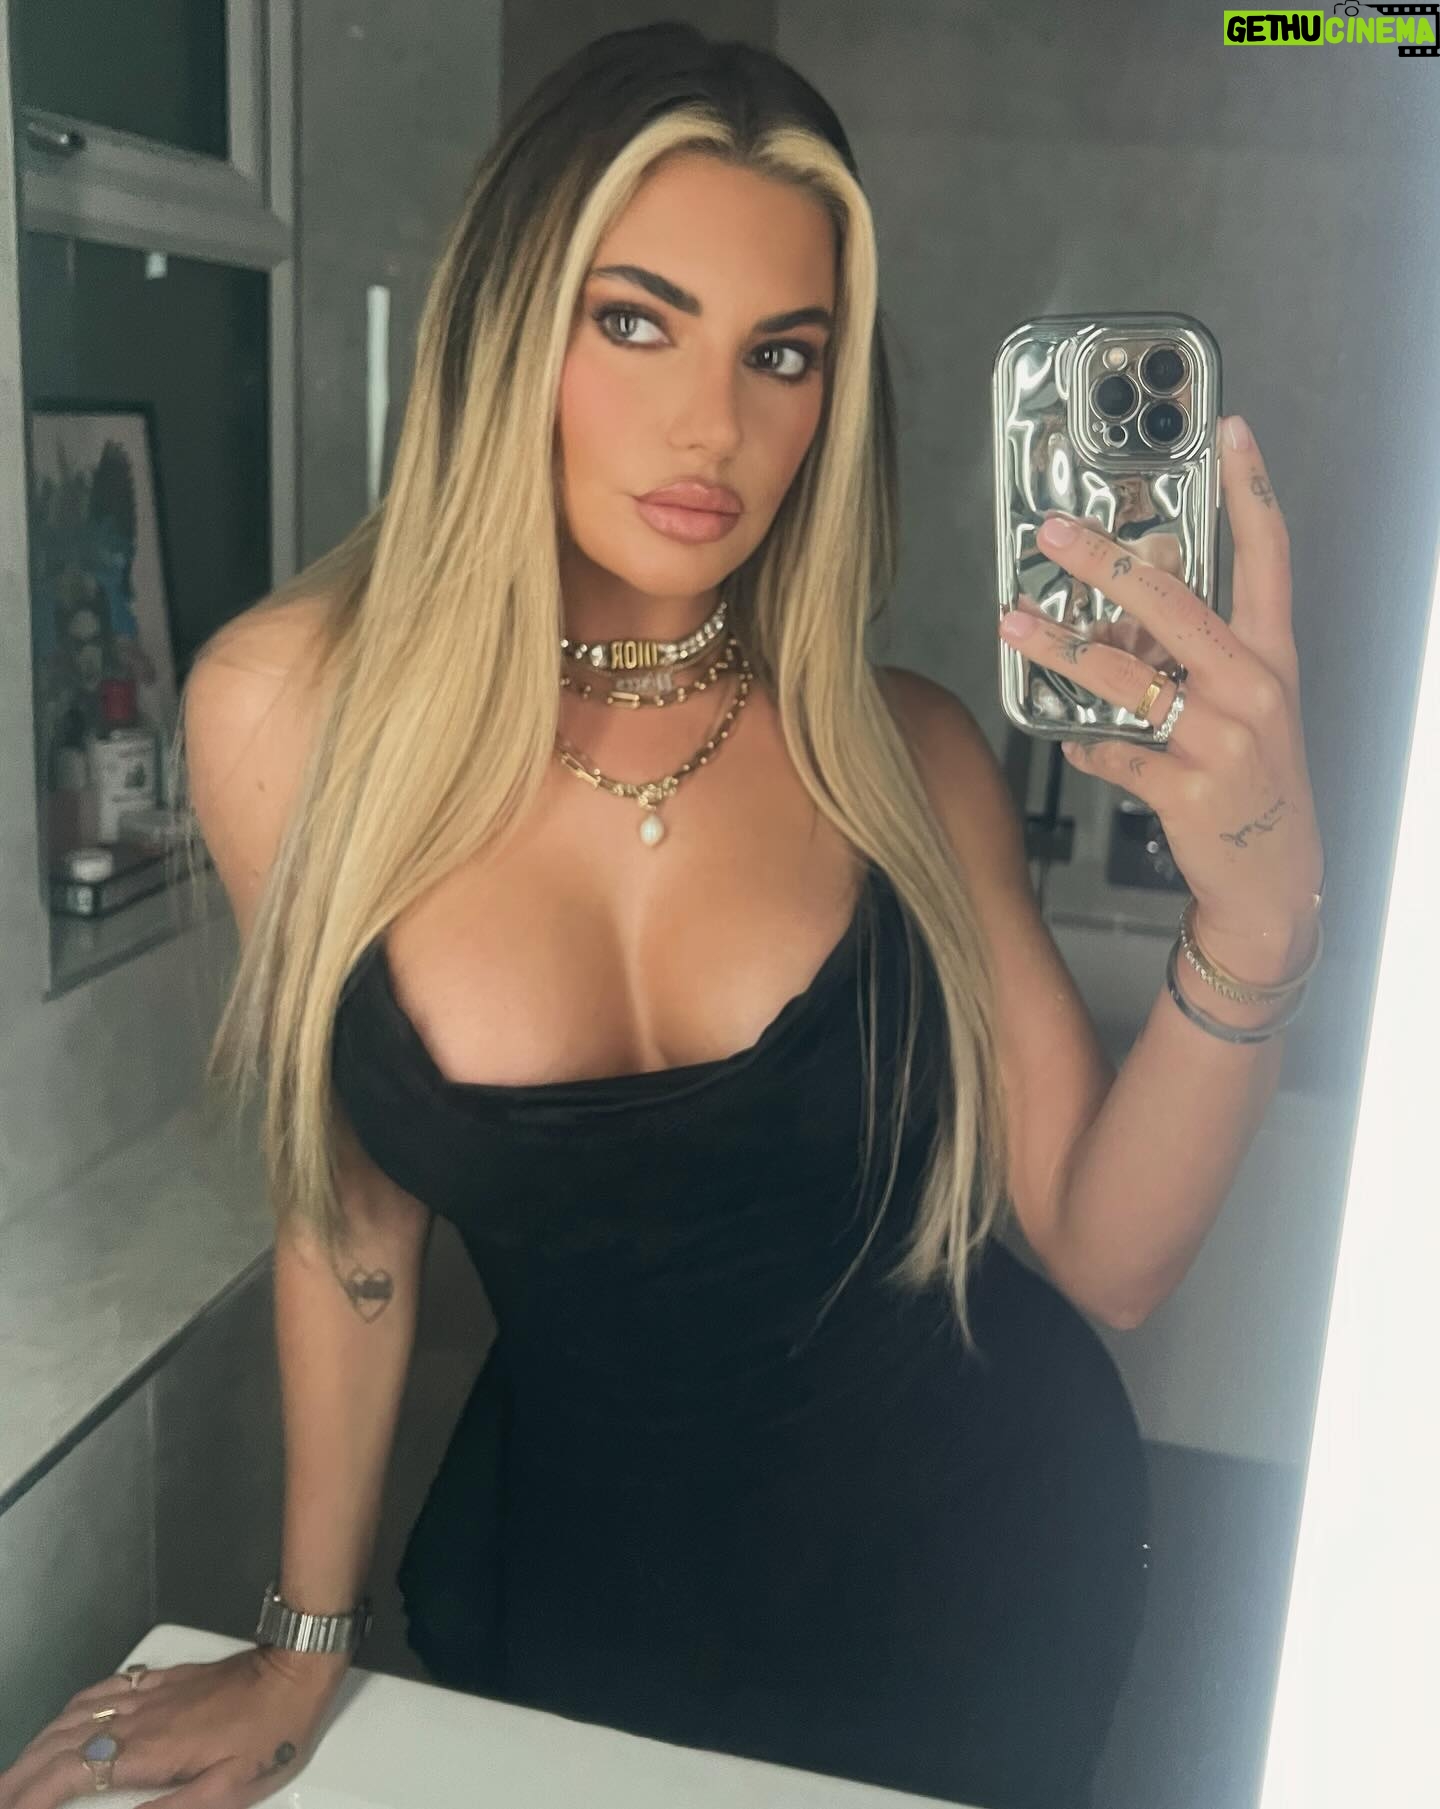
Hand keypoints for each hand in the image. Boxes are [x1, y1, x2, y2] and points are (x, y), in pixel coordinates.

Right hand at [0, 1645, 348, 1808]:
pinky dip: (70, 1711)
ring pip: (75, 1716)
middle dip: (21, 1776)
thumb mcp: (227, 1791)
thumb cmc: (268, 1736)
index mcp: (147, 1751)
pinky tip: (62, 1722)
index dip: (30, 1798)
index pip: (69, 1776)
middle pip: (60, 1746)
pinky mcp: (162, 1680)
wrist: (294, 1671)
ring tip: (17, 1774)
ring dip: (37, 1745)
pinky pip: (103, 1690)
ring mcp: (148, 1694)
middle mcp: (137, 1718)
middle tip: (0, 1798)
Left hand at [999, 413, 1324, 950]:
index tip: (1229, 430)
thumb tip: (1112, 620)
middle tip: (1053, 533)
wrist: (1270, 880)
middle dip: (1105, 561)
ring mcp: (1224, 739)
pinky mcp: (1189, 789)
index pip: (1269, 555)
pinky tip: (1074, 741)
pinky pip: (1111, 752)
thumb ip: (1185, 661)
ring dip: (1060, 649)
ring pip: (1124, 678)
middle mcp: (1253, 687)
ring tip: (1014, 626)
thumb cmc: (1250, 784)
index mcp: (1269, 657)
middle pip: (1172, 602)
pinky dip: (1084, 744)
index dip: (1250, 488)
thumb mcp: (1240, 711)